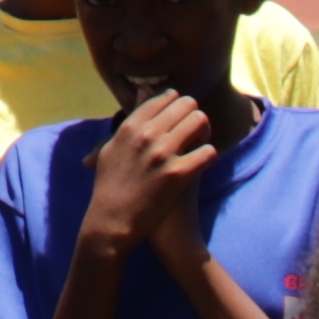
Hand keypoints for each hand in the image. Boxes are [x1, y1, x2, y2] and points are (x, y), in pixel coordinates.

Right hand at [80, 88, 223, 256]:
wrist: (112, 224)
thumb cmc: (110, 188)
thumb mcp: (110, 150)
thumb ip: (128, 123)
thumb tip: (142, 94)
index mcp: (129, 127)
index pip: (164, 97)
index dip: (177, 105)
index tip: (179, 117)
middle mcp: (146, 135)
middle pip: (187, 104)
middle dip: (193, 115)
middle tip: (192, 131)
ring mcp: (163, 153)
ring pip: (200, 121)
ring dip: (204, 131)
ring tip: (200, 144)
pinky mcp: (178, 174)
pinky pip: (208, 151)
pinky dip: (209, 156)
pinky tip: (201, 163)